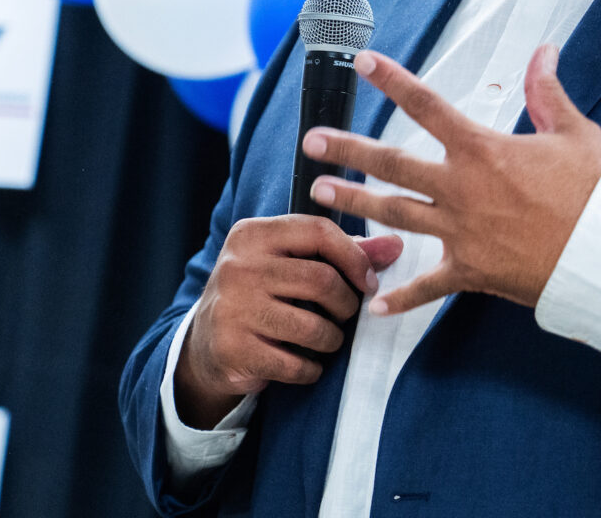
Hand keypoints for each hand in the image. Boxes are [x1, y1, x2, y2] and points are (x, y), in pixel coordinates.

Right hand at [174, 216, 402, 428]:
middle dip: (346, 305)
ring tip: (327, 340)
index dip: (354, 257)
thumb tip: (395, 246)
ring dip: (332, 340)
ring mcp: (232, 309)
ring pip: (313, 327)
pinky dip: (311, 369)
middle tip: (346, 315)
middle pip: (321, 281)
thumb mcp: (290, 263)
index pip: (318, 231)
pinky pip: (295, 364)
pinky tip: (307, 364)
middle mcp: (238, 266)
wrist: (204, 345)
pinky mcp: (233, 349)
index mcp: (253, 234)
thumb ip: (343, 252)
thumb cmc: (261, 294)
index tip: (369, 283)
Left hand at [305, 43, 600, 315]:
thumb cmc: (592, 192)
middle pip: (391, 163)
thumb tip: (545, 51)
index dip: (391, 80)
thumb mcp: (574, 132)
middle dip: (347, 150)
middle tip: (313, 140)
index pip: (426, 105)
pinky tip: (375, 306)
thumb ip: (548, 92)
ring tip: (320, 195)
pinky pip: (427, 287)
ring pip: (394, 215)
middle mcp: (460, 187)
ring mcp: (460, 231)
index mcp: (481, 149)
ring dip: (354, 205)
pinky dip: (400, 298)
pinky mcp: (469, 270)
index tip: (361, 61)